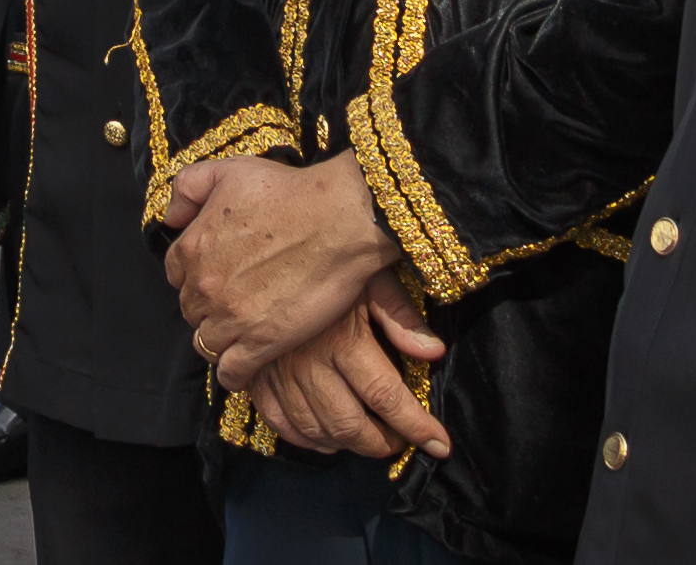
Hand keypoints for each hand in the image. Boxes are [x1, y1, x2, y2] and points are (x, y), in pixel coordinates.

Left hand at [166, 152, 396, 384]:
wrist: (340, 219)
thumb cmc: (289, 191)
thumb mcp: (228, 171)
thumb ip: (188, 189)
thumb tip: (172, 218)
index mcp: (192, 247)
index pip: (175, 273)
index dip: (194, 275)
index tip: (214, 277)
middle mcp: (205, 286)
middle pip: (191, 309)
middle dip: (206, 307)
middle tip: (231, 305)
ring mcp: (232, 317)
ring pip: (206, 342)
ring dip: (218, 340)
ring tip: (237, 337)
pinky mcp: (263, 342)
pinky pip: (233, 371)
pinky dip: (233, 374)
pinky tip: (241, 370)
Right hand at [241, 274, 449, 459]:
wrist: (262, 251)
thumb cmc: (326, 263)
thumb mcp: (371, 279)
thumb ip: (400, 316)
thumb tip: (434, 353)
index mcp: (343, 340)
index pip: (386, 397)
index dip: (416, 427)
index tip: (439, 445)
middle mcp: (308, 362)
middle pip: (349, 424)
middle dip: (381, 444)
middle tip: (399, 442)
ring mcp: (278, 372)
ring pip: (315, 429)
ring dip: (347, 445)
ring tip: (368, 440)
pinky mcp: (256, 375)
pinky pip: (278, 421)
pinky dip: (305, 439)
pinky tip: (326, 438)